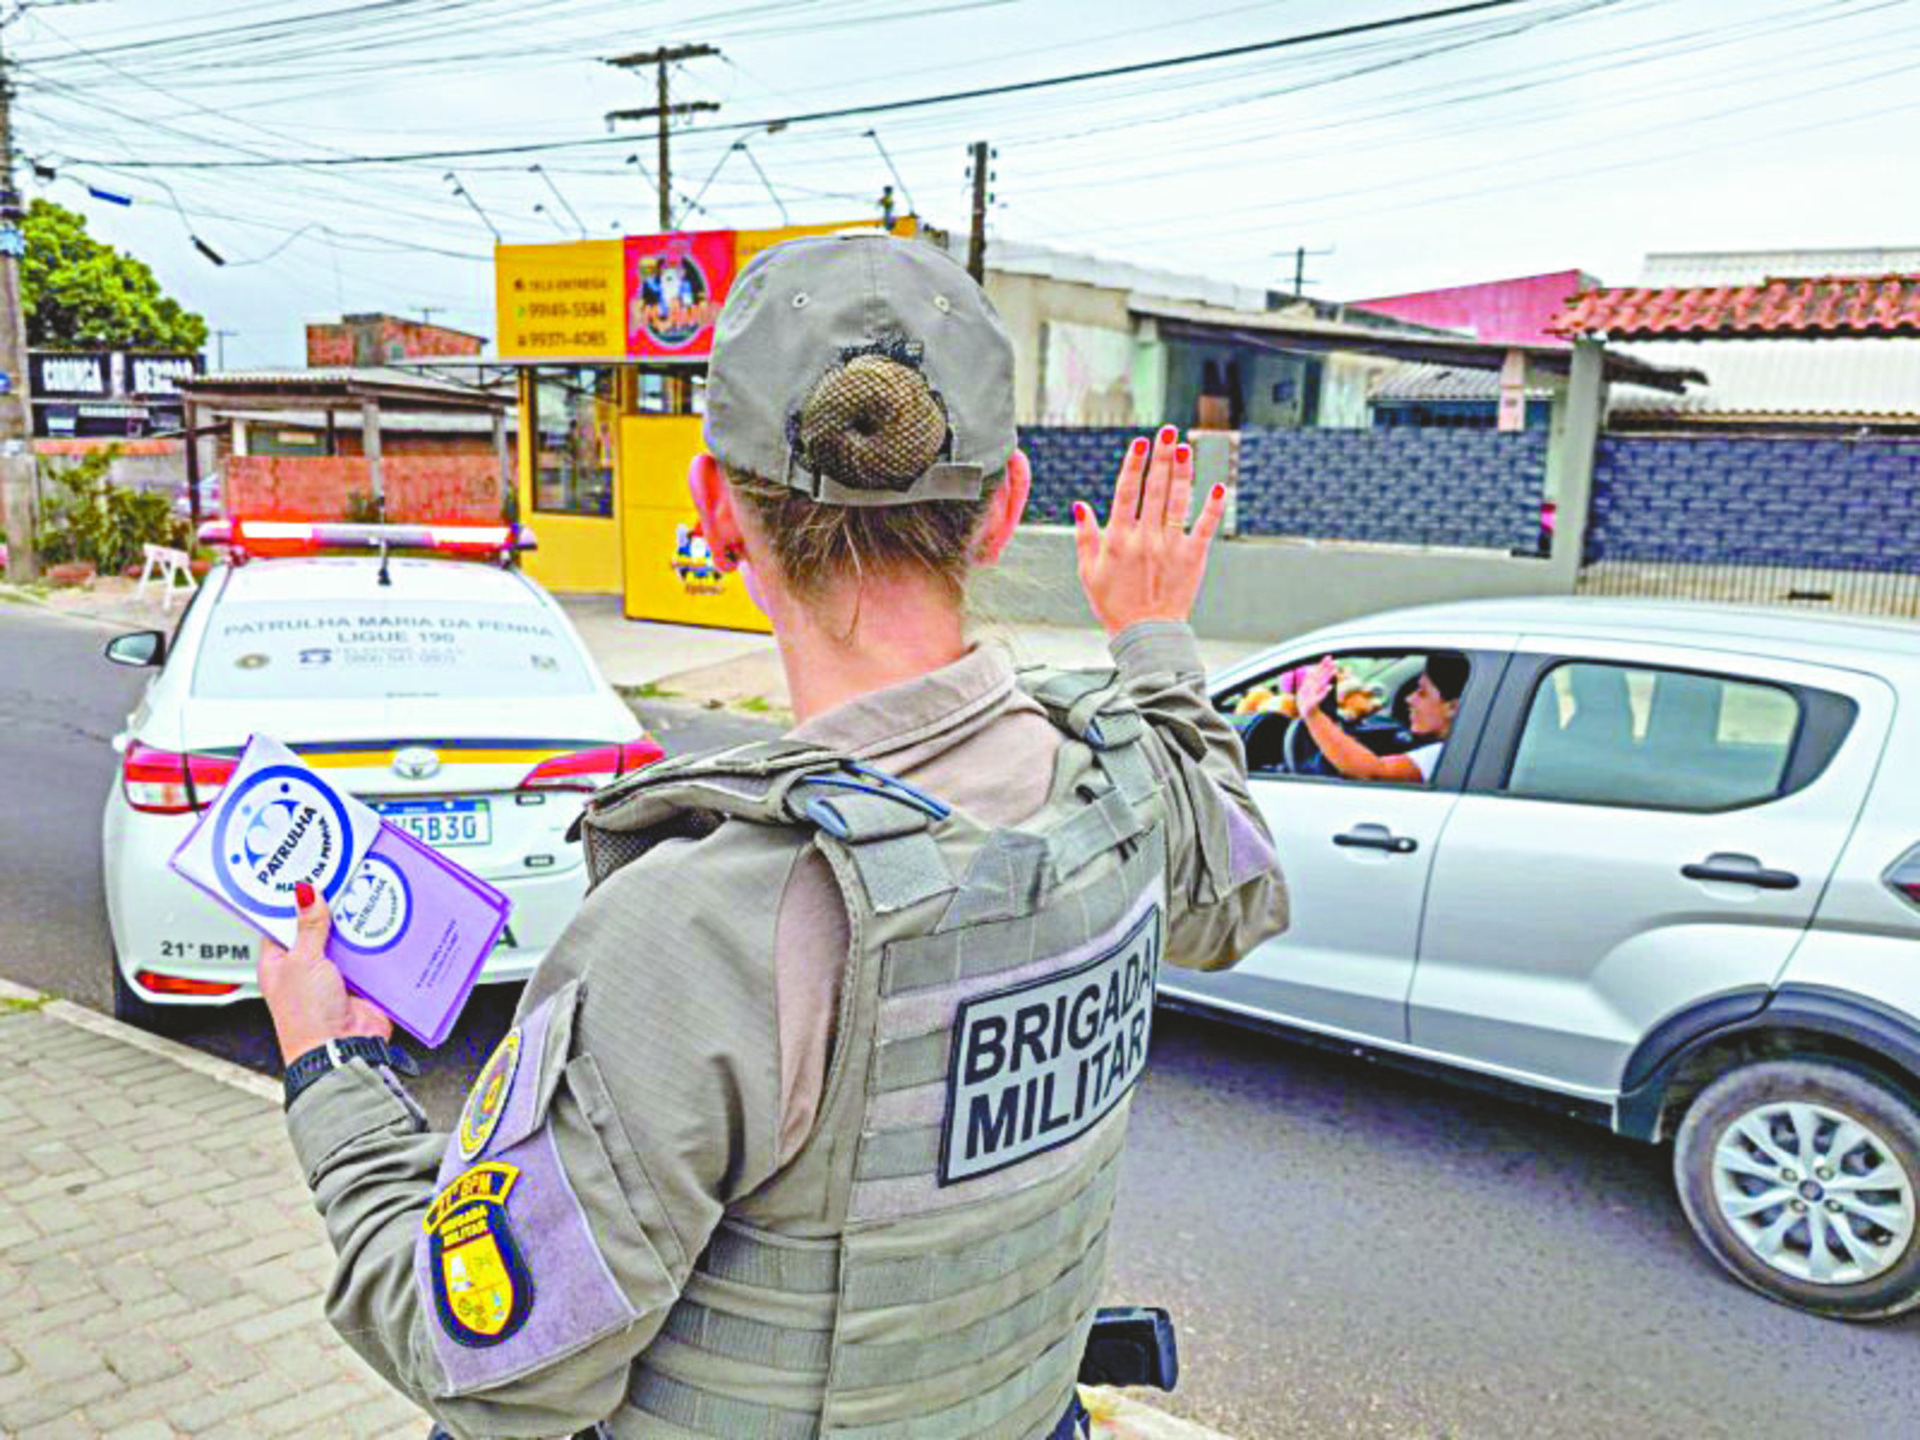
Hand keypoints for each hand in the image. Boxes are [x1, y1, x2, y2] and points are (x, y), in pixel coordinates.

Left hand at [258, 881, 390, 1066]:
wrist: (342, 1049)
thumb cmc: (307, 1017)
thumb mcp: (303, 961)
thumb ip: (308, 927)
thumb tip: (305, 894)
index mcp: (279, 962)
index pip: (283, 922)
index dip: (293, 900)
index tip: (307, 875)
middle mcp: (307, 967)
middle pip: (320, 926)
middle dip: (332, 909)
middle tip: (342, 879)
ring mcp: (336, 973)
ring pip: (348, 938)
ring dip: (356, 925)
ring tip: (365, 896)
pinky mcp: (363, 981)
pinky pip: (372, 954)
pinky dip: (378, 942)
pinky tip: (384, 923)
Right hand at [1071, 425, 1227, 637]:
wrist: (1145, 634)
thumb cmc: (1114, 605)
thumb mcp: (1089, 572)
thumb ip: (1085, 536)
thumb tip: (1080, 505)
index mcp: (1118, 540)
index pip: (1126, 492)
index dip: (1134, 464)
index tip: (1141, 443)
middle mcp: (1145, 539)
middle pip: (1154, 489)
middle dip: (1161, 456)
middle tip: (1167, 431)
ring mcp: (1171, 547)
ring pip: (1178, 501)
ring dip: (1183, 472)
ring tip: (1186, 447)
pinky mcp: (1193, 558)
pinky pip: (1204, 527)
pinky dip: (1212, 507)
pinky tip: (1217, 486)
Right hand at [1296, 656, 1337, 715]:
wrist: (1307, 716)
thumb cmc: (1310, 701)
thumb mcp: (1311, 690)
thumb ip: (1312, 680)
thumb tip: (1313, 670)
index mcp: (1307, 684)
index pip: (1316, 672)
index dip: (1322, 664)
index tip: (1329, 657)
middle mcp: (1308, 688)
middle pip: (1318, 676)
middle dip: (1326, 668)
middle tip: (1333, 660)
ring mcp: (1309, 696)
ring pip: (1320, 685)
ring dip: (1327, 677)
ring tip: (1335, 670)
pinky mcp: (1311, 704)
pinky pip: (1319, 697)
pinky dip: (1324, 692)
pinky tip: (1330, 687)